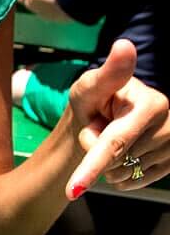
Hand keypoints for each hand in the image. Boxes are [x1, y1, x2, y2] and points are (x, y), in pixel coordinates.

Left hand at [66, 39, 169, 197]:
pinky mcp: (169, 166)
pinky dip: (118, 176)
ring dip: (107, 165)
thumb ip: (107, 74)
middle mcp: (168, 126)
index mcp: (152, 104)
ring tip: (110, 140)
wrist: (103, 122)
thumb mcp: (91, 85)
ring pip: (123, 175)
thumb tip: (124, 46)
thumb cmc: (94, 101)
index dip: (93, 166)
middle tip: (98, 129)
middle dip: (95, 152)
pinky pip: (131, 184)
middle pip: (117, 162)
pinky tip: (120, 156)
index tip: (75, 188)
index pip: (116, 142)